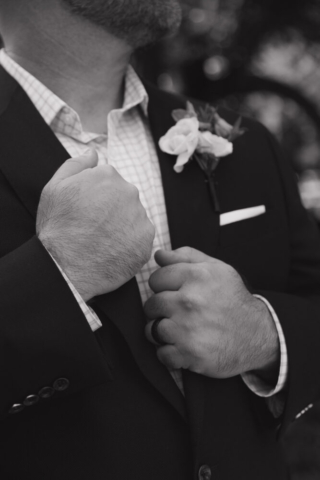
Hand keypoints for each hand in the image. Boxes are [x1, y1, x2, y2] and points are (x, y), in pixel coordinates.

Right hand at [37, 150, 154, 300]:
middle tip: (93, 228)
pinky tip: (112, 250)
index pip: (109, 182)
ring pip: (133, 218)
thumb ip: (76, 164)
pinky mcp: (146, 241)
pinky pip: (140, 238)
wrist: (65, 267)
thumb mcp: (55, 187)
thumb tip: (94, 152)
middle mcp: (129, 192)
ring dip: (122, 226)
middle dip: (111, 210)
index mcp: (108, 176)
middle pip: (124, 198)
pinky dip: (129, 244)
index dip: (95, 198)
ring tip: (102, 241)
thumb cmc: (57, 228)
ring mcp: (140, 217)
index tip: (85, 212)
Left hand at [145, 247, 279, 377]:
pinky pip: (162, 354)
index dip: (164, 287)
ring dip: (161, 333)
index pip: (156, 279)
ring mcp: (187, 328)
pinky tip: (183, 348)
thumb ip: (186, 256)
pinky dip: (170, 354)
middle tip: (177, 314)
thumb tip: (158, 254)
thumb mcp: (217, 269)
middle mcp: (189, 300)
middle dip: (161, 310)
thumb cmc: (234, 299)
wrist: (259, 335)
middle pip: (151, 305)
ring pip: (151, 330)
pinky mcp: (189, 354)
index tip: (175, 294)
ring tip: (179, 331)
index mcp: (195, 276)